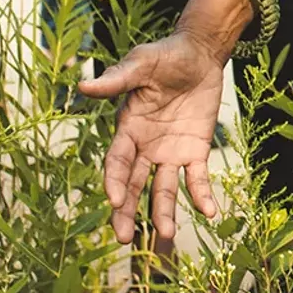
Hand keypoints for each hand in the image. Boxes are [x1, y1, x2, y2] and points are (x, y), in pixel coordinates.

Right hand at [78, 31, 225, 242]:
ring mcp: (170, 152)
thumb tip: (83, 87)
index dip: (115, 181)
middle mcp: (145, 147)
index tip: (115, 201)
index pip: (117, 162)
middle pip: (134, 185)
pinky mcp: (195, 151)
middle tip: (123, 238)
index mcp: (127, 128)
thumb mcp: (141, 64)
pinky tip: (209, 212)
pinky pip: (197, 178)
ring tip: (167, 235)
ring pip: (163, 188)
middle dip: (127, 212)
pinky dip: (202, 195)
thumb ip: (117, 80)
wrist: (199, 54)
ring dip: (164, 212)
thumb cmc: (165, 56)